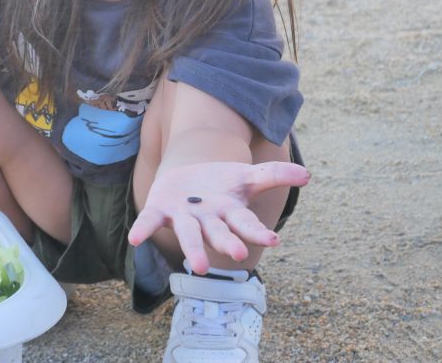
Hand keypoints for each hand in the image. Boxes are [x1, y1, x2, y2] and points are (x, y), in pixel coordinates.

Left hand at [127, 160, 309, 273]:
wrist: (186, 176)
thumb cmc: (220, 184)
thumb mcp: (246, 176)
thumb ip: (274, 175)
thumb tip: (307, 175)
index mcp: (230, 213)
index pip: (246, 224)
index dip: (257, 232)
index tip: (273, 240)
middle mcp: (207, 220)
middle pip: (218, 234)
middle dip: (227, 243)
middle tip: (238, 254)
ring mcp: (183, 217)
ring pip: (189, 234)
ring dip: (193, 249)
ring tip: (196, 266)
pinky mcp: (159, 211)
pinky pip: (149, 222)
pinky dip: (142, 230)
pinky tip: (134, 240)